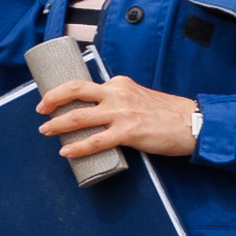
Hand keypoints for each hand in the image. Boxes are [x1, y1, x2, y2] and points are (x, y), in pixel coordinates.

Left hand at [38, 68, 202, 163]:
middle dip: (52, 99)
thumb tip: (100, 114)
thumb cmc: (169, 114)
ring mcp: (122, 113)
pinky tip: (67, 152)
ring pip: (80, 116)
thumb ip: (120, 101)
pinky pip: (96, 141)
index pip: (85, 84)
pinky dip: (78, 147)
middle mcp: (118, 93)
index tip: (52, 98)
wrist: (194, 124)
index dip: (64, 91)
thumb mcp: (140, 97)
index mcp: (120, 83)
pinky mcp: (129, 132)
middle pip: (75, 90)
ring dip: (58, 125)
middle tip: (41, 109)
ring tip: (46, 131)